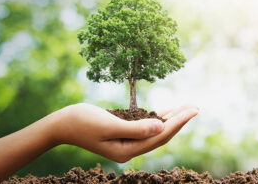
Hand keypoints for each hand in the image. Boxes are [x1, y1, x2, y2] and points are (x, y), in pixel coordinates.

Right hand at [52, 103, 198, 162]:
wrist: (62, 124)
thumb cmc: (81, 122)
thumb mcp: (109, 124)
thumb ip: (135, 128)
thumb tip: (160, 128)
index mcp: (127, 150)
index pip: (160, 136)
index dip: (178, 122)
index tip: (193, 110)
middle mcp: (129, 149)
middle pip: (160, 135)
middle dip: (179, 121)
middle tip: (195, 107)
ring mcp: (126, 142)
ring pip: (154, 131)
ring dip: (169, 119)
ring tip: (185, 108)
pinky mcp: (122, 134)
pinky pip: (144, 127)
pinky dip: (155, 119)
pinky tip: (164, 112)